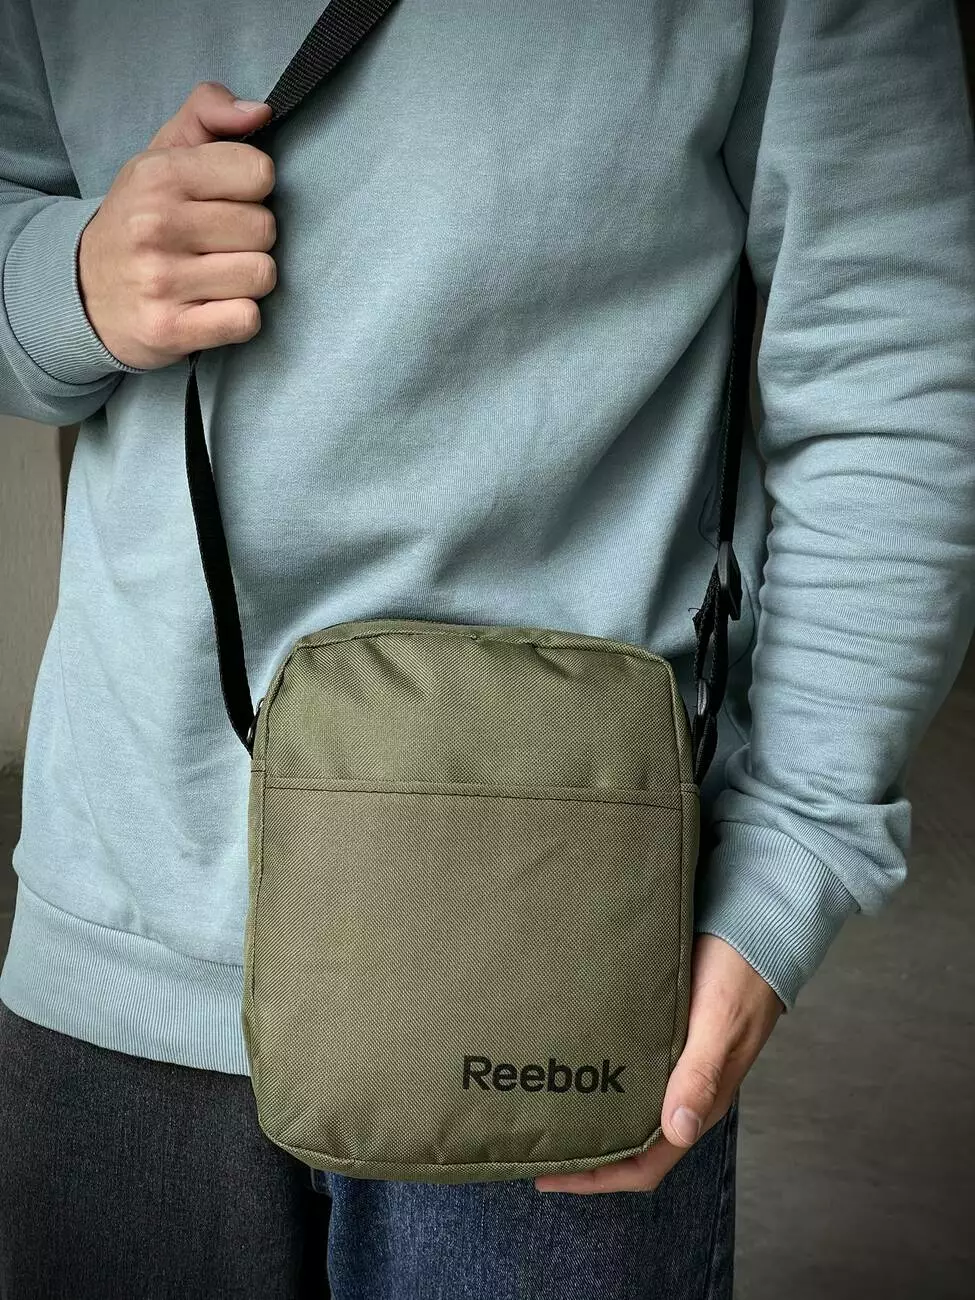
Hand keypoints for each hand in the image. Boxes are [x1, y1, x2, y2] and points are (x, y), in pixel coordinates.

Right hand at [78, 82, 277, 369]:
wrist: (84, 293)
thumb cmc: (139, 221)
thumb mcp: (161, 156)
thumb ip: (208, 114)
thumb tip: (260, 112)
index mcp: (158, 175)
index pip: (259, 172)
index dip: (252, 190)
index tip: (225, 202)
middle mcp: (156, 225)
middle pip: (265, 228)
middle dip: (250, 238)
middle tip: (216, 245)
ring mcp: (162, 280)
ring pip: (262, 274)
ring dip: (248, 280)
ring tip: (215, 276)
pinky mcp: (172, 329)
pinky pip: (247, 319)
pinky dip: (240, 318)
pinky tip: (214, 308)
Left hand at [534, 934, 783, 1193]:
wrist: (757, 929)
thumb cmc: (741, 976)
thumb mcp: (719, 1024)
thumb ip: (700, 1076)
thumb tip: (679, 1132)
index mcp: (700, 1102)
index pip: (646, 1164)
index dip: (598, 1178)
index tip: (548, 1178)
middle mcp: (685, 1091)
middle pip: (631, 1144)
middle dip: (586, 1155)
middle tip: (535, 1147)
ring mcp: (676, 1064)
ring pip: (629, 1110)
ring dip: (593, 1119)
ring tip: (547, 1110)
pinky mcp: (667, 1036)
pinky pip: (631, 1073)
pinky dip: (603, 1081)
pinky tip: (576, 1064)